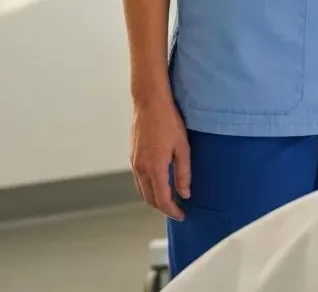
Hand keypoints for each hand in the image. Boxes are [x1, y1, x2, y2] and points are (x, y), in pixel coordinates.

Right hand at [130, 96, 190, 220]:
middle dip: (163, 207)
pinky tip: (158, 182)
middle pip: (149, 199)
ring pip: (142, 190)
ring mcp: (134, 162)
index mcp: (154, 168)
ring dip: (154, 198)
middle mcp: (140, 169)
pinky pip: (138, 179)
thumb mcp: (182, 147)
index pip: (162, 200)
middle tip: (177, 209)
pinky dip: (147, 187)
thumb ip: (183, 173)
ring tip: (169, 199)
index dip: (172, 211)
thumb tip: (185, 193)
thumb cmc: (168, 121)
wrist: (149, 102)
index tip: (182, 215)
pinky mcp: (132, 156)